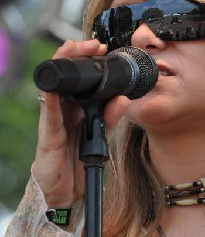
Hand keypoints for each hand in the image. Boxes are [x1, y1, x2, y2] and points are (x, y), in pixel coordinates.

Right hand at [32, 39, 130, 207]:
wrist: (66, 192)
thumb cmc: (78, 161)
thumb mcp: (100, 136)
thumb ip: (109, 117)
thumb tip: (123, 98)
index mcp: (75, 109)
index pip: (79, 78)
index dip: (87, 60)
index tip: (101, 48)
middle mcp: (62, 111)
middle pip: (65, 76)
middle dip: (75, 55)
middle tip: (91, 44)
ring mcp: (53, 122)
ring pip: (55, 89)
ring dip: (63, 67)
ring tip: (72, 50)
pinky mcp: (48, 137)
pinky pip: (49, 116)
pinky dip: (52, 101)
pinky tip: (55, 89)